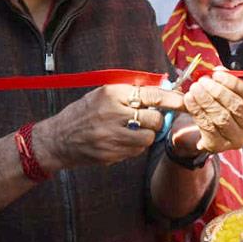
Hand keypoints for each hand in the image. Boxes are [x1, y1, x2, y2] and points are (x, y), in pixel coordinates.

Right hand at [32, 84, 185, 170]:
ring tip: (133, 131)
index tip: (184, 101)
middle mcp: (112, 113)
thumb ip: (130, 91)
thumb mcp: (103, 93)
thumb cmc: (84, 113)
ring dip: (146, 135)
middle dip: (156, 121)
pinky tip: (121, 141)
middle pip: (154, 119)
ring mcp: (111, 135)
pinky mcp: (110, 153)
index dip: (172, 99)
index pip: (150, 95)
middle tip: (150, 120)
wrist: (57, 139)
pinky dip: (134, 147)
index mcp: (111, 93)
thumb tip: (163, 88)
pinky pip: (136, 151)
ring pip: (148, 138)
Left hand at [182, 70, 242, 152]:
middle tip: (203, 81)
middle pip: (236, 107)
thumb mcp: (224, 93)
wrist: (205, 133)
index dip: (233, 82)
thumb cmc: (218, 109)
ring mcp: (236, 139)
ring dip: (206, 101)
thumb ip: (223, 81)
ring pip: (222, 117)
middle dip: (218, 92)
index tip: (217, 74)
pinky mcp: (219, 146)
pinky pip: (208, 127)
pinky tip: (189, 100)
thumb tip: (217, 70)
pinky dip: (197, 111)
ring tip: (194, 89)